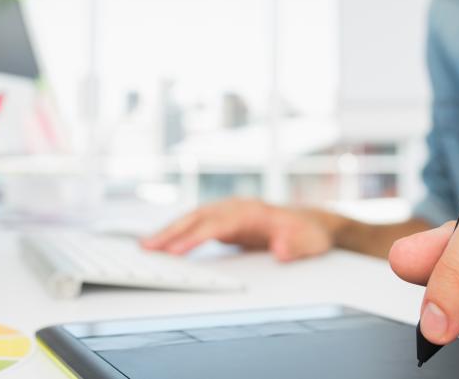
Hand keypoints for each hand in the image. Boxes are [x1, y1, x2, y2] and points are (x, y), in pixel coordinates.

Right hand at [141, 198, 338, 261]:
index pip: (217, 224)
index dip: (194, 238)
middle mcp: (237, 208)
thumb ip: (296, 246)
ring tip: (146, 246)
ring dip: (169, 231)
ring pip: (193, 219)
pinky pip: (197, 225)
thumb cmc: (310, 232)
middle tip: (147, 247)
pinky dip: (179, 232)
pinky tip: (164, 243)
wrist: (313, 222)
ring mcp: (230, 212)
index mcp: (253, 212)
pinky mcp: (226, 221)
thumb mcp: (311, 242)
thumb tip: (281, 250)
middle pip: (198, 217)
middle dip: (171, 232)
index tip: (175, 251)